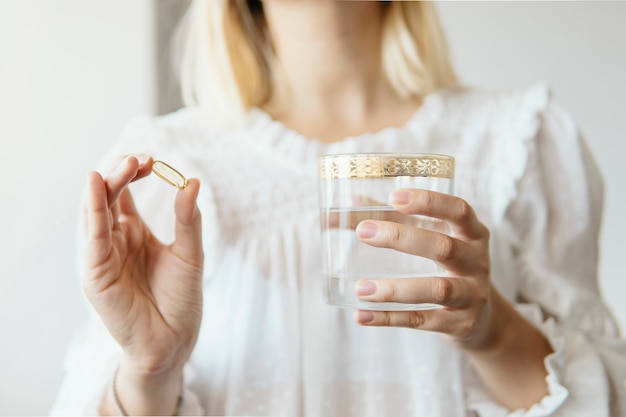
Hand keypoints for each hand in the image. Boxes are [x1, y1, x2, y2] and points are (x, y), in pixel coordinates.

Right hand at [82, 155, 203, 376]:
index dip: (134, 172)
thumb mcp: (190, 252)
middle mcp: (115, 240)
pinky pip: (93, 237)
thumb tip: (192, 181)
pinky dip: (94, 210)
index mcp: (134, 233)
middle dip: (120, 173)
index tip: (153, 160)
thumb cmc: (181, 297)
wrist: (175, 338)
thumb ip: (188, 219)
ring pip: (96, 212)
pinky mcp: (96, 273)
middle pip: (108, 197)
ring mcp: (103, 256)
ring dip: (107, 185)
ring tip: (123, 164)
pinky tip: (97, 185)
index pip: (123, 194)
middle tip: (140, 158)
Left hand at [352, 188, 495, 348]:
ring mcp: (472, 295)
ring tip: (360, 288)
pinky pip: (423, 320)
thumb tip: (352, 201)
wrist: (482, 320)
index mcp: (472, 234)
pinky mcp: (460, 324)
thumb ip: (395, 219)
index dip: (429, 202)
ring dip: (395, 289)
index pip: (459, 211)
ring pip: (436, 289)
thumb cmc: (448, 266)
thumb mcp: (432, 239)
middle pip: (444, 247)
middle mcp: (477, 262)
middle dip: (401, 238)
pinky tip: (362, 315)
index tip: (394, 196)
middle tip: (363, 232)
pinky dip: (390, 318)